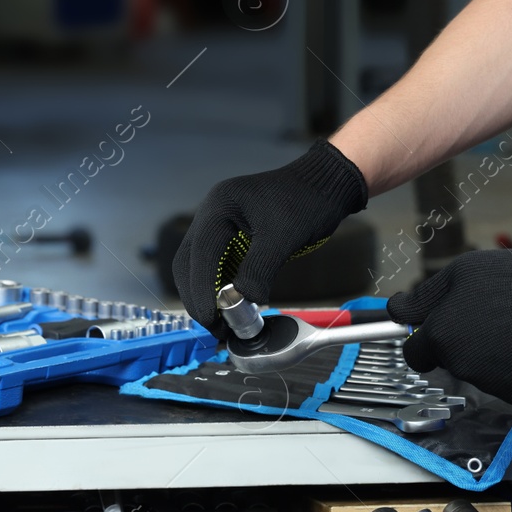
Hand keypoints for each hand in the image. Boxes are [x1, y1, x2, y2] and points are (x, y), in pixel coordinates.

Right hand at [173, 141, 367, 335]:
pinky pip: (213, 266)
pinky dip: (218, 288)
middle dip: (197, 297)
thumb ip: (259, 270)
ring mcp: (217, 224)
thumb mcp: (284, 238)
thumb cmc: (307, 203)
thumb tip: (243, 301)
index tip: (212, 319)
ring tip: (223, 322)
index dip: (201, 290)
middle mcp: (211, 214)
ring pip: (196, 267)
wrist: (323, 184)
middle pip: (188, 263)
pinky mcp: (227, 236)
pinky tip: (230, 306)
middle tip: (215, 327)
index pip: (200, 255)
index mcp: (220, 207)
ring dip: (204, 295)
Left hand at [385, 248, 511, 404]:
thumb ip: (424, 296)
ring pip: (479, 371)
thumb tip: (399, 309)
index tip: (434, 329)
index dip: (423, 340)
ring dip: (489, 353)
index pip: (414, 354)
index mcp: (443, 337)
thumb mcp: (462, 272)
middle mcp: (463, 367)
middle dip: (461, 341)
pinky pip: (509, 381)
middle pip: (450, 360)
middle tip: (488, 315)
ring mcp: (494, 384)